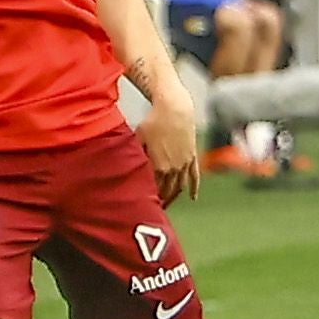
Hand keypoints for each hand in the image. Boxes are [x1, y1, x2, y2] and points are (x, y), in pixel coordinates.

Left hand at [141, 87, 199, 203]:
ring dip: (174, 198)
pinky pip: (194, 177)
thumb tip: (124, 165)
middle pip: (166, 191)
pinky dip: (194, 188)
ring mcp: (184, 163)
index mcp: (157, 166)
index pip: (152, 188)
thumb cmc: (153, 121)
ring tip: (167, 205)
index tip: (141, 205)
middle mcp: (172, 168)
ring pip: (180, 187)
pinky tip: (193, 197)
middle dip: (160, 201)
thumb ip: (134, 154)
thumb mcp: (138, 138)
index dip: (147, 198)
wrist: (175, 109)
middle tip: (152, 210)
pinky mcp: (192, 157)